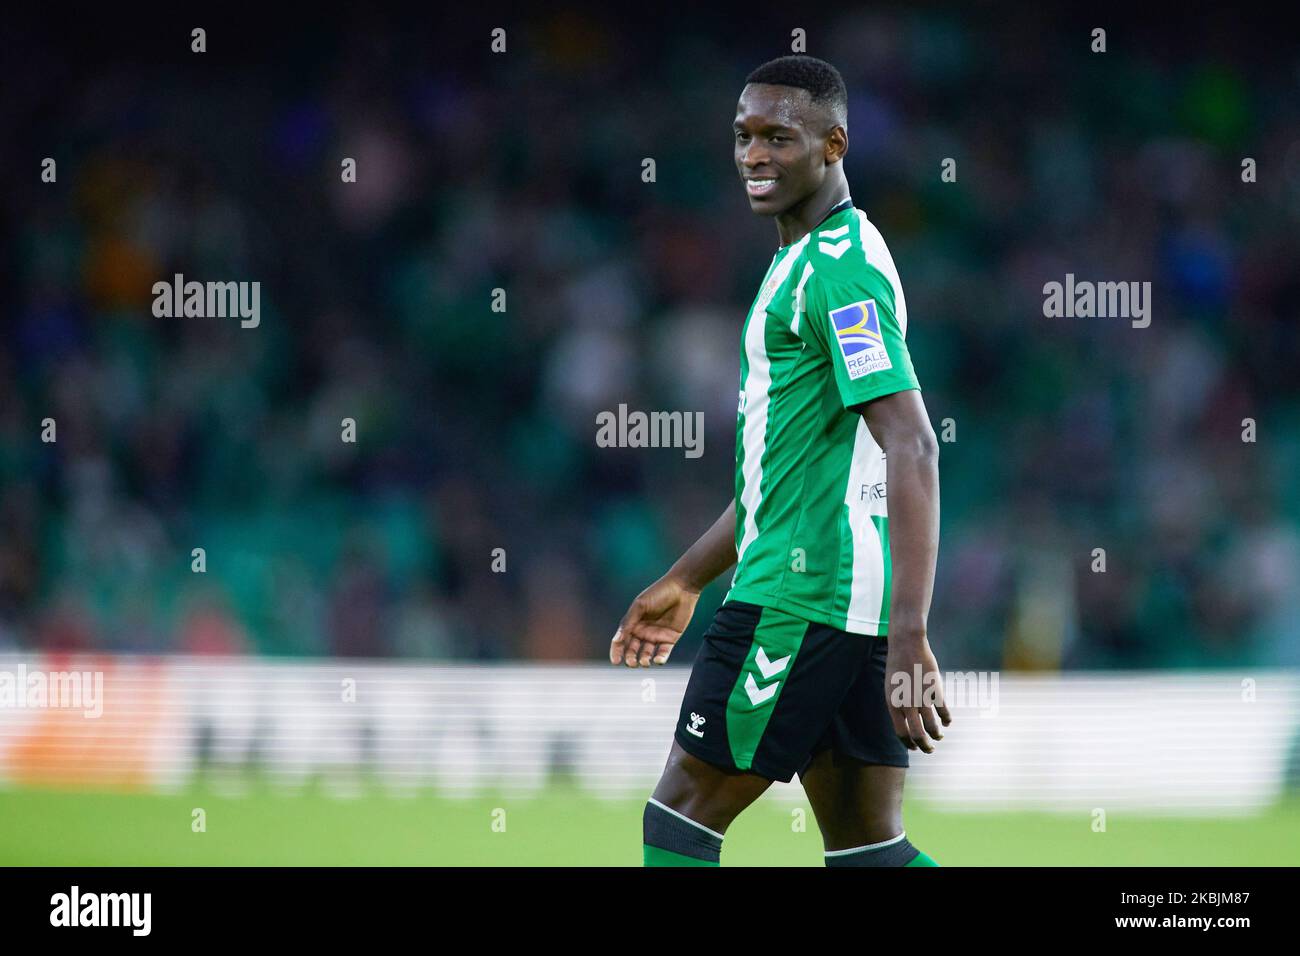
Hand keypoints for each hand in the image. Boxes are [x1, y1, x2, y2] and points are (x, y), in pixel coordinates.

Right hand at [609, 575, 700, 666]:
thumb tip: (616, 639)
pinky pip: (663, 652)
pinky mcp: (670, 638)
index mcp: (633, 622)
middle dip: (630, 658)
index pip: (621, 640)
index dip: (616, 651)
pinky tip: (658, 660)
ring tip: (644, 662)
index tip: (616, 662)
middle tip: (631, 663)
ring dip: (644, 660)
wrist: (682, 588)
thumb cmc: (658, 593)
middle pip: (632, 650)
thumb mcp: (640, 606)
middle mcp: (643, 631)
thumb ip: (628, 623)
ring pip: (646, 654)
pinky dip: (660, 659)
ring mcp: (657, 636)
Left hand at [884, 635, 951, 752]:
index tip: (915, 747)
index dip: (909, 744)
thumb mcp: (892, 688)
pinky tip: (947, 722)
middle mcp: (907, 704)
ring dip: (937, 735)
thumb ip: (898, 706)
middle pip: (918, 735)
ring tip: (939, 736)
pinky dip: (947, 720)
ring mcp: (922, 697)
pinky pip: (944, 712)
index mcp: (893, 704)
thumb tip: (907, 725)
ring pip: (933, 727)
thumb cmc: (897, 667)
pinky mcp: (935, 690)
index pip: (901, 733)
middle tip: (929, 750)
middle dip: (925, 747)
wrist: (906, 645)